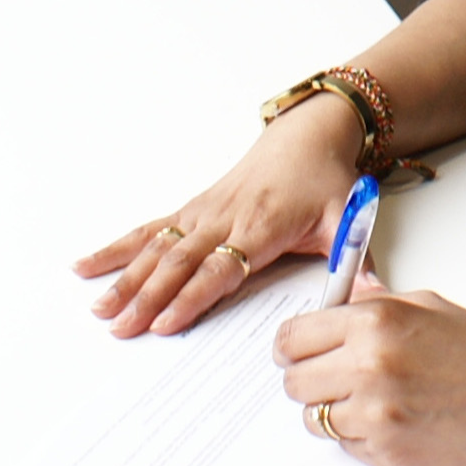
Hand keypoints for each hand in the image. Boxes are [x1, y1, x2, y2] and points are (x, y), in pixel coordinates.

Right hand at [74, 93, 362, 336]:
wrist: (309, 136)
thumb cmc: (325, 180)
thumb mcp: (348, 217)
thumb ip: (357, 260)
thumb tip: (379, 299)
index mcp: (263, 225)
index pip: (223, 266)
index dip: (194, 294)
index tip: (167, 321)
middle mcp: (227, 218)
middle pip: (182, 261)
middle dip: (150, 296)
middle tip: (122, 329)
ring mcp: (205, 212)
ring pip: (159, 247)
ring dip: (127, 278)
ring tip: (99, 309)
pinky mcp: (193, 208)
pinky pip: (150, 228)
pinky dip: (117, 247)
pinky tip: (86, 266)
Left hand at [274, 275, 465, 465]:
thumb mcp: (427, 306)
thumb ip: (373, 305)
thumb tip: (335, 306)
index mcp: (376, 321)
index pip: (293, 337)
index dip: (292, 345)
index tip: (297, 349)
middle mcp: (368, 365)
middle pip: (293, 382)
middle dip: (310, 378)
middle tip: (336, 374)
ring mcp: (374, 413)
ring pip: (314, 417)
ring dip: (334, 408)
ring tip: (374, 396)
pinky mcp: (384, 452)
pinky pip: (343, 445)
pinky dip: (359, 434)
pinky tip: (395, 416)